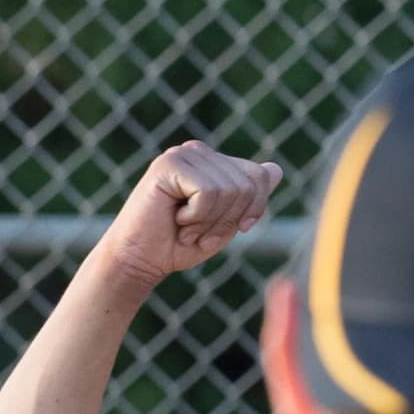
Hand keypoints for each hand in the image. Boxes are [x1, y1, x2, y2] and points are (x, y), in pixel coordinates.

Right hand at [94, 142, 285, 292]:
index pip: (261, 176)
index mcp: (214, 162)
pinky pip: (208, 192)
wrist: (138, 262)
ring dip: (209, 222)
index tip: (229, 230)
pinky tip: (176, 219)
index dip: (254, 210)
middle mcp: (199, 152)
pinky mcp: (169, 164)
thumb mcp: (224, 224)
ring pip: (229, 190)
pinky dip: (196, 217)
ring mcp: (183, 154)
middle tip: (199, 232)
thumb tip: (275, 169)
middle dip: (228, 220)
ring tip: (186, 228)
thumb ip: (249, 199)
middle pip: (248, 184)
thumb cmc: (178, 246)